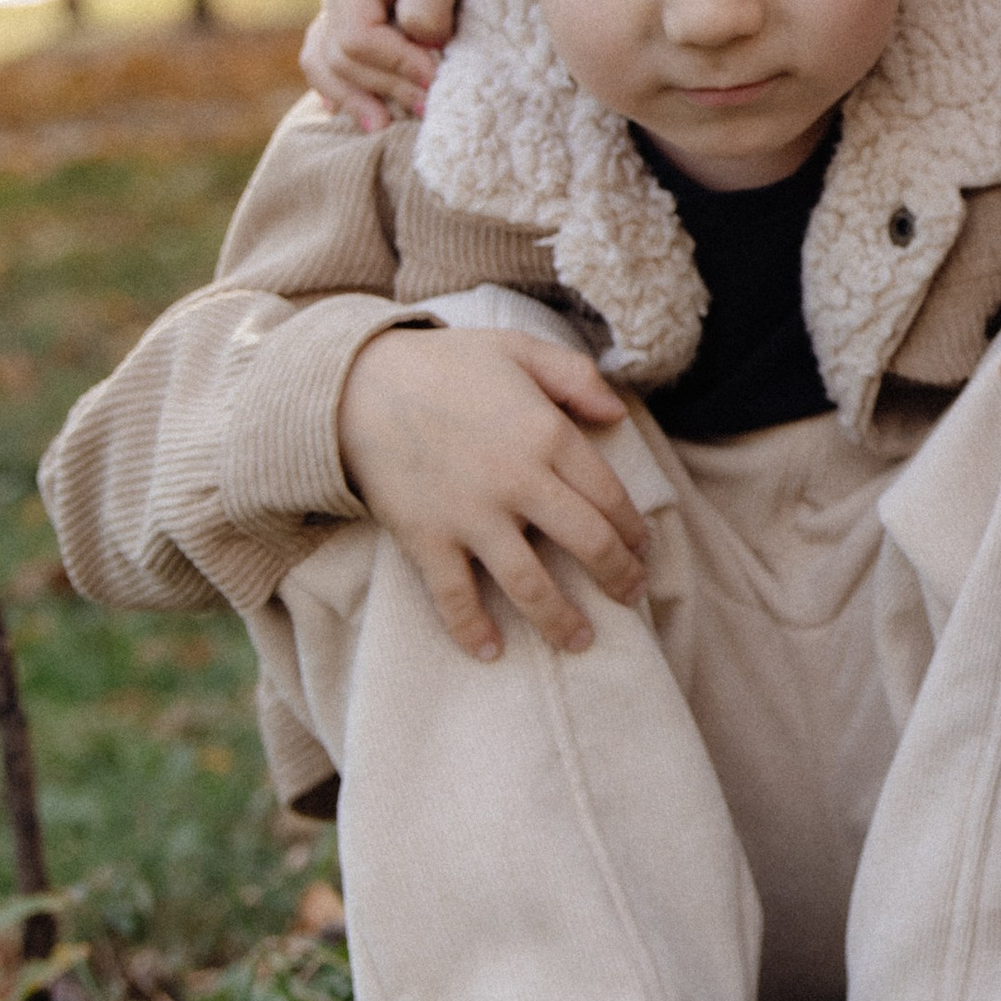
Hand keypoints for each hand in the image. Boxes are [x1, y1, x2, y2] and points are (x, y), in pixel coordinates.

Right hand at [298, 0, 494, 132]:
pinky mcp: (365, 16)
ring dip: (357, 96)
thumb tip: (419, 51)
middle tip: (433, 107)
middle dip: (385, 86)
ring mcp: (347, 4)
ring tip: (384, 126)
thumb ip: (427, 4)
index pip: (356, 37)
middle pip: (342, 57)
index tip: (438, 76)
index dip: (395, 64)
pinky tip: (357, 112)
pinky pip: (337, 59)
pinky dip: (345, 86)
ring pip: (329, 63)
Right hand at [338, 326, 646, 658]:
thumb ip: (575, 376)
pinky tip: (491, 651)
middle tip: (633, 596)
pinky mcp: (426, 538)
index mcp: (547, 434)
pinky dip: (472, 629)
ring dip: (560, 620)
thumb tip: (618, 413)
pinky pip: (454, 596)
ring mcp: (470, 515)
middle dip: (618, 577)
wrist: (358, 382)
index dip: (632, 529)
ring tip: (580, 641)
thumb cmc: (445, 363)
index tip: (642, 547)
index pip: (609, 496)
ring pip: (529, 583)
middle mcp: (517, 480)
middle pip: (586, 543)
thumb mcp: (518, 348)